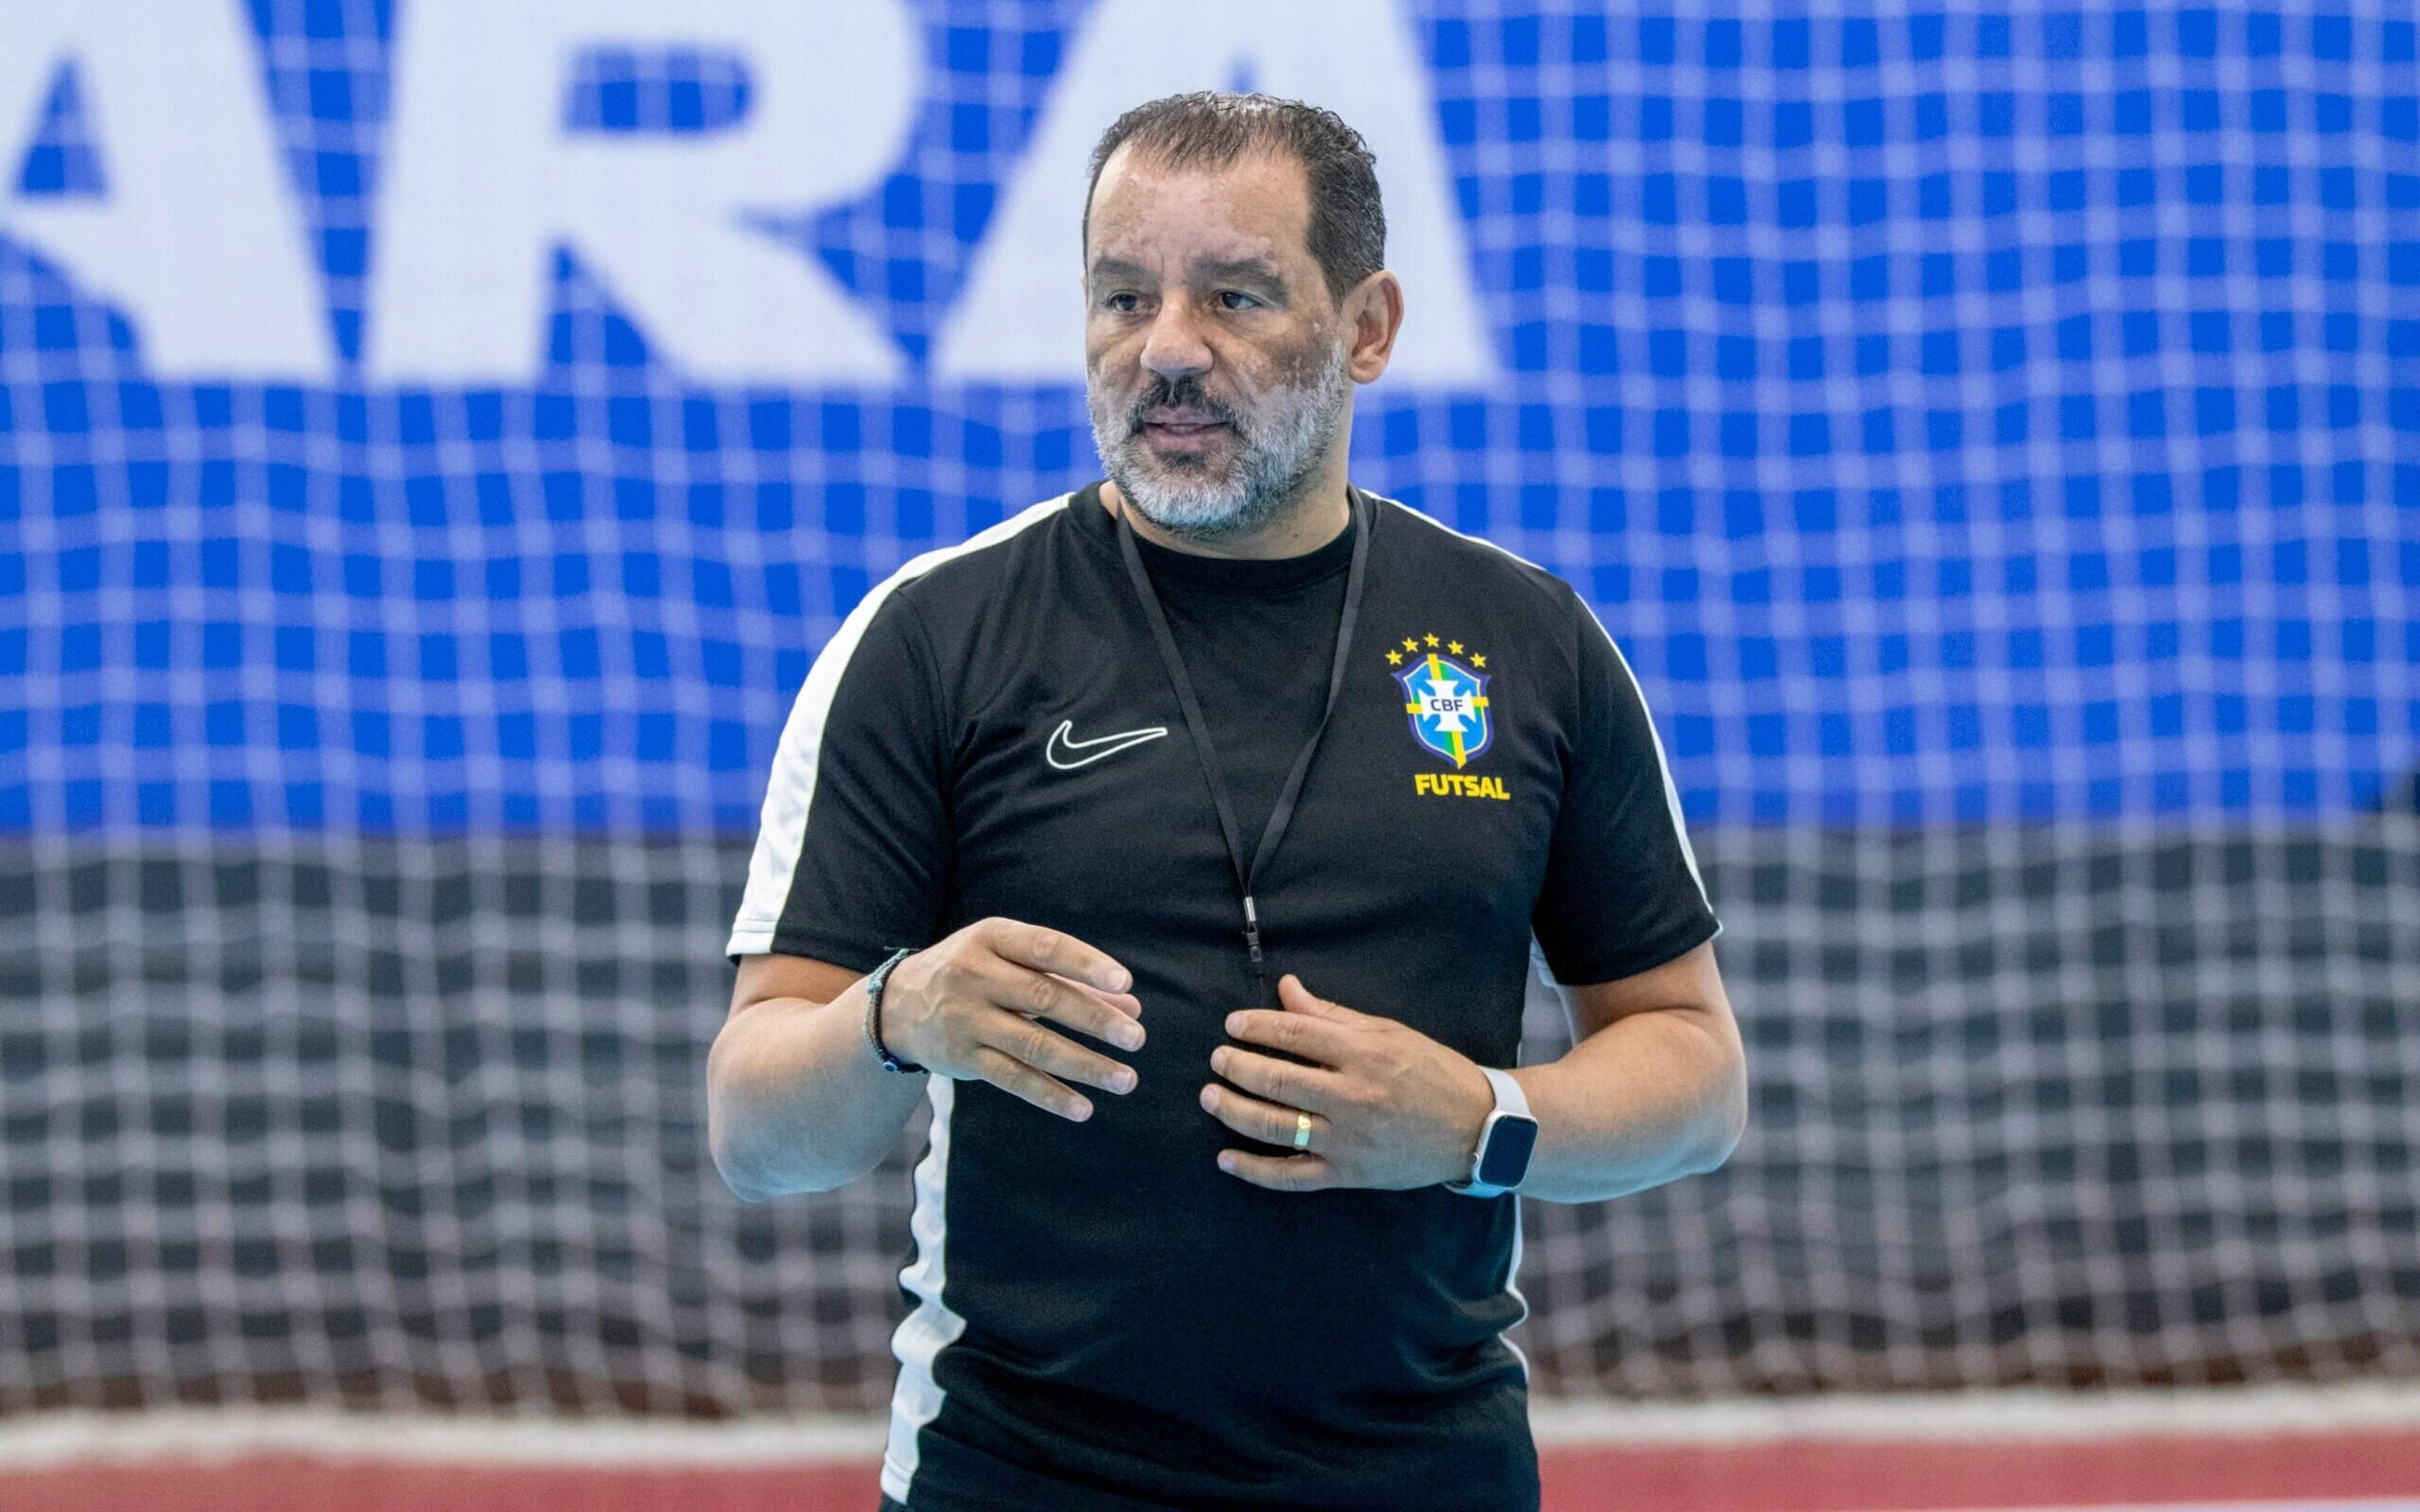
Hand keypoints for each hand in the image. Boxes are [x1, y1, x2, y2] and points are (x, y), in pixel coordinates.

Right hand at [881, 918, 1143, 1120]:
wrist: (898, 1006)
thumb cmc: (976, 973)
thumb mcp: (1012, 960)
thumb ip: (1071, 980)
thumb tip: (1132, 1005)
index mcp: (991, 938)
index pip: (1045, 948)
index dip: (1086, 964)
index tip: (1125, 983)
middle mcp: (975, 975)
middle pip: (1043, 998)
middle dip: (1095, 1019)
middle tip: (1137, 1038)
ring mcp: (966, 1019)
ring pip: (1033, 1045)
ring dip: (1084, 1065)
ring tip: (1126, 1079)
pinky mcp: (962, 1058)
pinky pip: (1012, 1079)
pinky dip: (1049, 1094)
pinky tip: (1083, 1108)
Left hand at [1200, 973, 1494, 1191]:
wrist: (1477, 1129)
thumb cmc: (1433, 1071)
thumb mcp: (1389, 1033)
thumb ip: (1331, 1015)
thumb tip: (1285, 989)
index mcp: (1364, 1055)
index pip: (1295, 1036)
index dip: (1257, 1027)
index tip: (1233, 1025)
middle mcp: (1353, 1098)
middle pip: (1277, 1081)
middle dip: (1238, 1067)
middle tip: (1217, 1059)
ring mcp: (1349, 1142)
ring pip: (1276, 1128)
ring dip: (1234, 1111)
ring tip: (1211, 1097)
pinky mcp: (1349, 1176)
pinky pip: (1292, 1177)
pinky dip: (1255, 1171)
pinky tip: (1226, 1160)